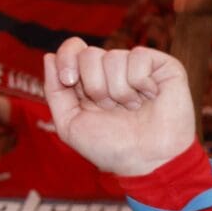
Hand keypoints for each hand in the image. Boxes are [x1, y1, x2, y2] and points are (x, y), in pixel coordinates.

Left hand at [44, 39, 194, 177]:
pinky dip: (140, 82)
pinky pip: (139, 56)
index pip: (72, 48)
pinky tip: (149, 96)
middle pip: (89, 53)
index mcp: (88, 80)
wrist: (147, 162)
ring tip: (131, 107)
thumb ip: (55, 91)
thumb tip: (49, 56)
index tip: (69, 81)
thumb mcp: (69, 124)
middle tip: (108, 107)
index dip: (67, 59)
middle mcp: (111, 70)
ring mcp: (137, 66)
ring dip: (118, 91)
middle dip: (93, 86)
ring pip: (113, 57)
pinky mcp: (163, 65)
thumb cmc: (109, 146)